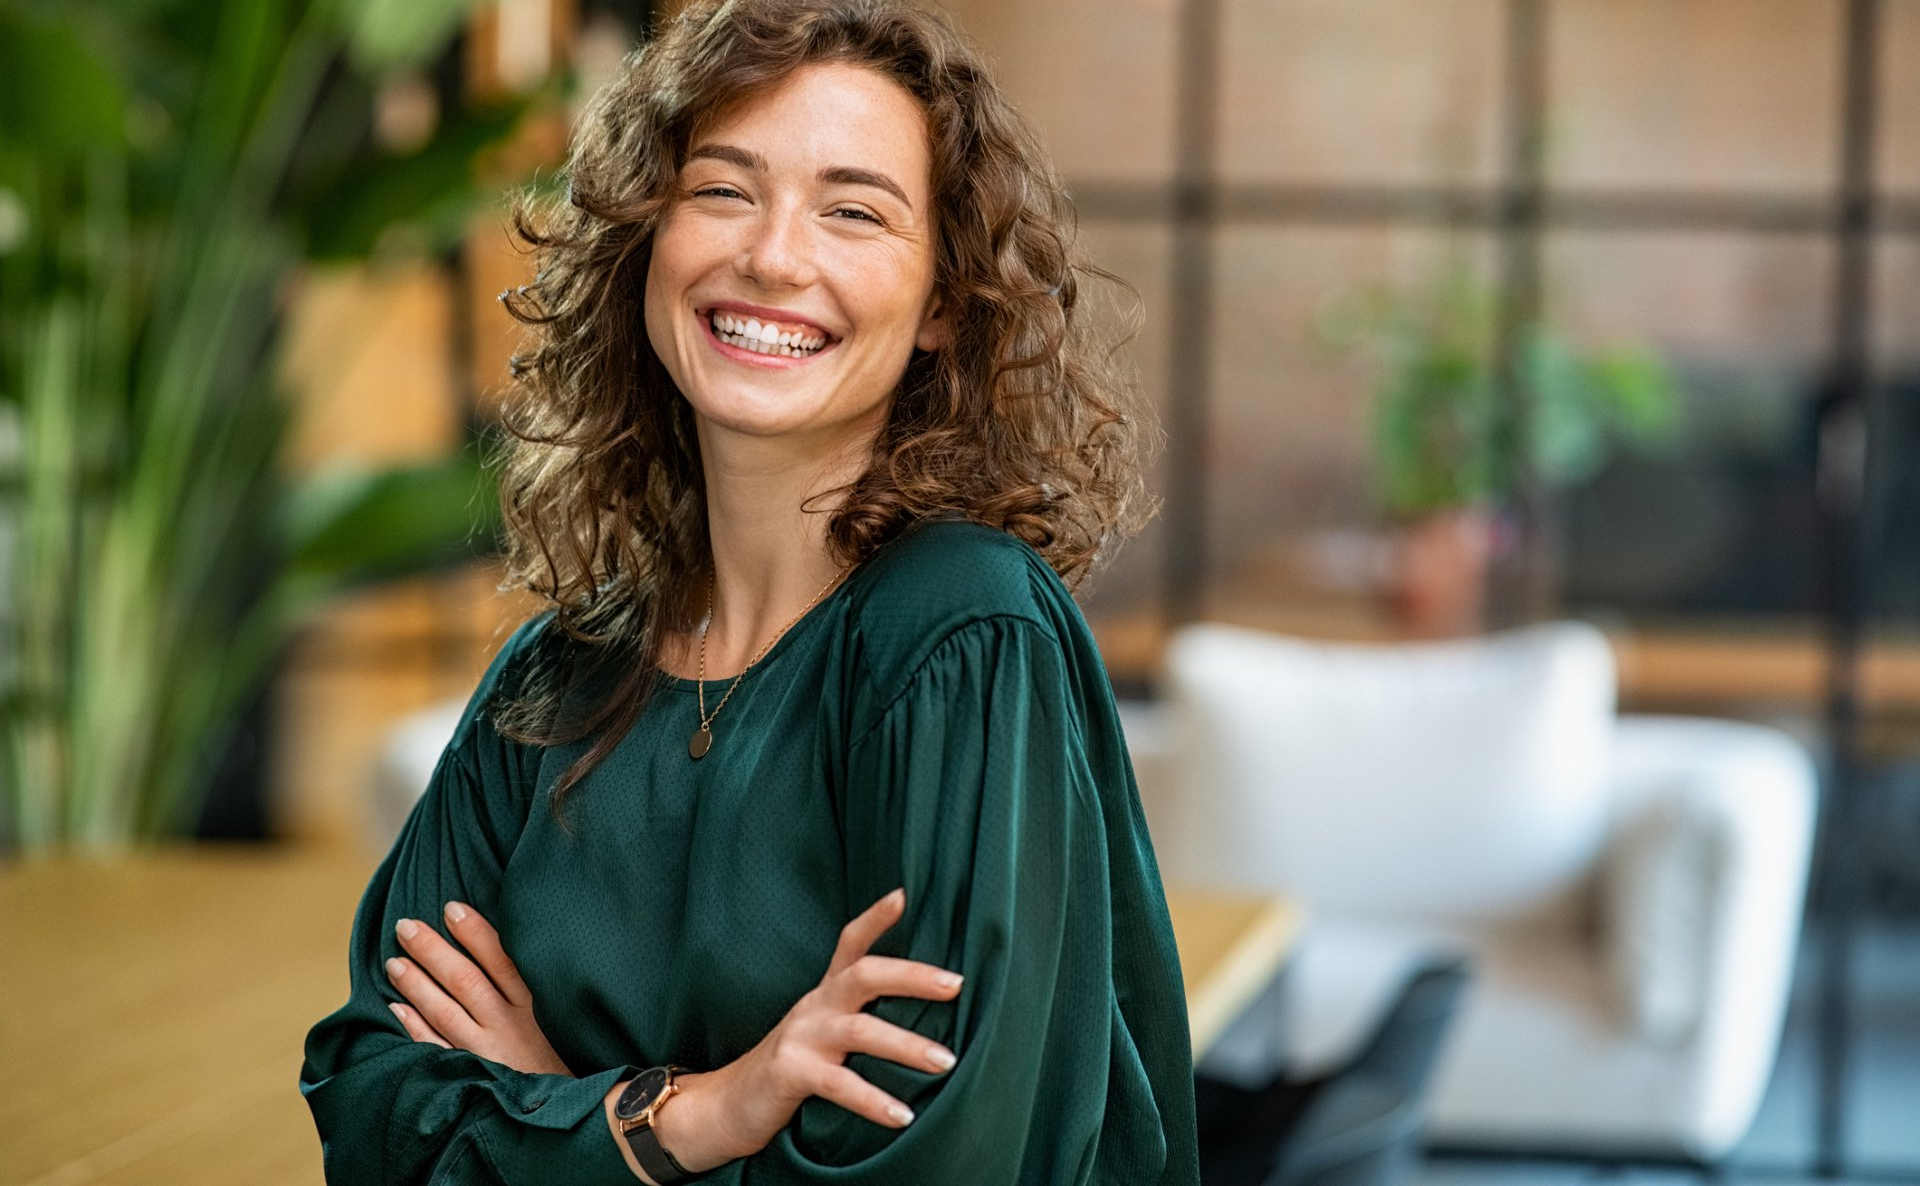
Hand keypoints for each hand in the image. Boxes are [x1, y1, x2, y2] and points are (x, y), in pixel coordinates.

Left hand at [384, 901, 571, 1076]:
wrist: (564, 1111)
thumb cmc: (562, 1054)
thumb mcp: (560, 1015)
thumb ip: (534, 985)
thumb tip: (511, 943)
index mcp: (534, 1004)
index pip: (500, 959)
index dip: (474, 932)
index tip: (451, 908)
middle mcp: (509, 1025)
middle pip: (465, 980)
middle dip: (432, 950)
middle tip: (405, 927)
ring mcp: (487, 1052)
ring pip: (445, 1011)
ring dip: (416, 984)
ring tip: (394, 962)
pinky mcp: (472, 1076)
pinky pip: (436, 1049)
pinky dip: (415, 1028)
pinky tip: (397, 1009)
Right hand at [643, 888, 963, 1172]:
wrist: (728, 1105)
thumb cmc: (791, 1067)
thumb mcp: (824, 1031)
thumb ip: (860, 1017)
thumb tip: (925, 1014)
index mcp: (826, 994)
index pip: (850, 943)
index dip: (875, 918)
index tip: (904, 895)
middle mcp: (814, 1007)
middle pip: (864, 975)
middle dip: (912, 976)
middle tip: (956, 985)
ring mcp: (800, 1037)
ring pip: (860, 1031)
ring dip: (907, 1046)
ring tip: (946, 1062)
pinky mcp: (790, 1072)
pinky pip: (839, 1084)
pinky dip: (874, 1100)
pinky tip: (903, 1116)